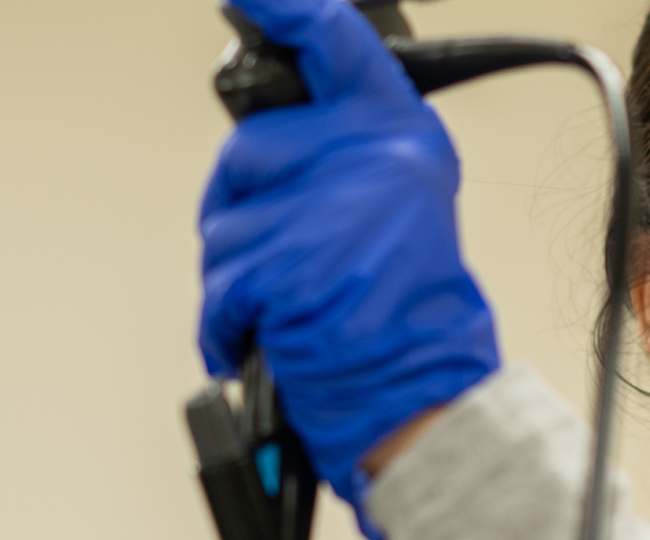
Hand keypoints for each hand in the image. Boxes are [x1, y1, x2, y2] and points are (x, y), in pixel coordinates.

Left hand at [198, 0, 498, 539]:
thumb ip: (355, 163)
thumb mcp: (408, 212)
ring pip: (226, 223)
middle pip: (252, 152)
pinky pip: (220, 283)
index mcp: (404, 141)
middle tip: (295, 255)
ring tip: (299, 303)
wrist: (429, 392)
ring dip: (240, 275)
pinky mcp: (288, 265)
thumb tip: (279, 148)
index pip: (339, 47)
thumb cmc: (419, 318)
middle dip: (249, 207)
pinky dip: (230, 321)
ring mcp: (328, 212)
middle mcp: (371, 162)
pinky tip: (273, 332)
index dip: (289, 11)